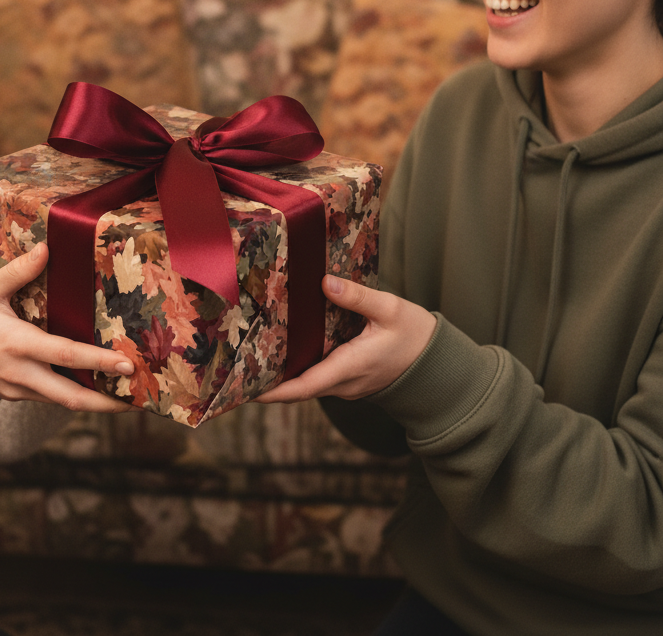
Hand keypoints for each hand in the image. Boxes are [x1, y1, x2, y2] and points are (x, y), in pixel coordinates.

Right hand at [0, 243, 134, 411]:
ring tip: (127, 395)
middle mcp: (22, 373)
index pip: (65, 355)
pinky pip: (50, 398)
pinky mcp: (16, 396)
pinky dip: (74, 395)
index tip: (126, 364)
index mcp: (17, 344)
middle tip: (138, 398)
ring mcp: (19, 389)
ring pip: (63, 401)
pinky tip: (95, 388)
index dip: (98, 361)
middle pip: (71, 397)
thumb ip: (18, 271)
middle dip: (107, 401)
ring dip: (95, 401)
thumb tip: (46, 248)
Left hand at [255, 275, 436, 402]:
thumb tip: (326, 283)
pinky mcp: (347, 377)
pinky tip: (282, 346)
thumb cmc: (417, 338)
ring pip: (305, 382)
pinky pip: (316, 374)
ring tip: (248, 353)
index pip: (303, 386)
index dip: (272, 391)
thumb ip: (358, 297)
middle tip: (234, 366)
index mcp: (349, 367)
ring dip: (279, 373)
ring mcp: (345, 383)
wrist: (440, 365)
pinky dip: (297, 365)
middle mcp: (342, 382)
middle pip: (296, 387)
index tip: (245, 390)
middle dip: (266, 380)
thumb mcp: (391, 310)